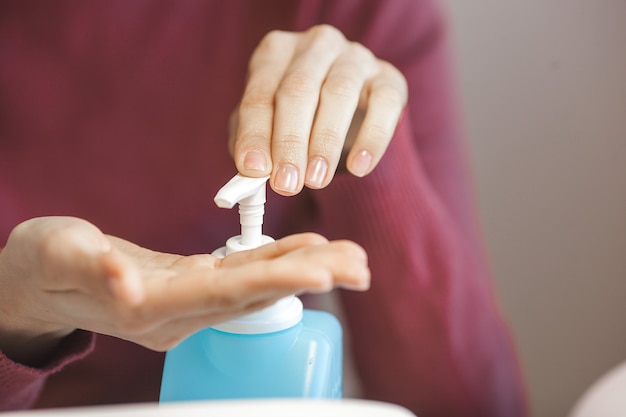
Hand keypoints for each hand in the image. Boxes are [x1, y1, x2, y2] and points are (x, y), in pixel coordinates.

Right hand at [0, 216, 368, 364]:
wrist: (44, 282)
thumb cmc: (45, 265)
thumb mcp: (55, 255)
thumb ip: (90, 267)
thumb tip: (126, 282)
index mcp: (153, 306)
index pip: (224, 295)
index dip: (274, 281)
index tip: (322, 272)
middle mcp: (181, 311)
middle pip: (256, 294)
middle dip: (310, 278)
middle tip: (360, 265)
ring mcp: (191, 299)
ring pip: (258, 285)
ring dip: (307, 270)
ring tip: (352, 258)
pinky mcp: (194, 283)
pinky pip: (245, 273)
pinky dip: (280, 259)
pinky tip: (311, 247)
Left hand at [229, 24, 407, 194]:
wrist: (350, 109)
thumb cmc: (299, 116)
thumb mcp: (269, 125)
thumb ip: (256, 145)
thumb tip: (251, 171)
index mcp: (277, 51)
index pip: (260, 93)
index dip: (256, 133)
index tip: (254, 170)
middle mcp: (316, 45)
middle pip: (299, 89)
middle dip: (290, 141)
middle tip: (286, 183)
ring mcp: (356, 57)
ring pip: (340, 93)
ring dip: (325, 142)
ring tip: (317, 180)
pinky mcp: (389, 78)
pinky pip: (384, 105)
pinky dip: (371, 138)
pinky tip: (359, 168)